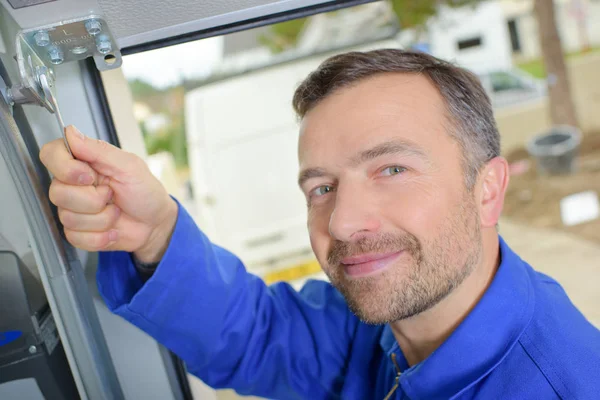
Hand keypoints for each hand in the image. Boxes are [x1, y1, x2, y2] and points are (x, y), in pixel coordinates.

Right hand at [39, 125, 177, 262]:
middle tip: (112, 195)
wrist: (155, 224)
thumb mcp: (130, 166)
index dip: (65, 168)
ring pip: (68, 217)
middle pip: (57, 192)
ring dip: (101, 219)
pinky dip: (100, 236)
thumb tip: (70, 133)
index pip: (51, 155)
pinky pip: (75, 237)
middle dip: (92, 199)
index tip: (89, 176)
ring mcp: (74, 209)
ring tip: (116, 212)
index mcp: (84, 162)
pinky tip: (113, 230)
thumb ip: (99, 150)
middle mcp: (74, 184)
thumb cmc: (146, 192)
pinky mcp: (78, 231)